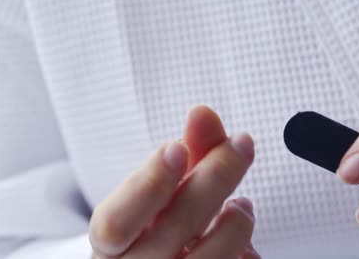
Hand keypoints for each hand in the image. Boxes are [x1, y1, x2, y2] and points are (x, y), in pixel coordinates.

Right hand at [89, 105, 259, 258]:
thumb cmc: (156, 234)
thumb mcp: (162, 196)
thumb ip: (186, 154)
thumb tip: (203, 114)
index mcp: (111, 245)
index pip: (117, 221)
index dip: (149, 183)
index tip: (177, 147)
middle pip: (176, 227)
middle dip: (215, 176)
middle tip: (241, 144)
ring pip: (213, 257)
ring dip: (238, 221)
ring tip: (241, 207)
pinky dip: (247, 252)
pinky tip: (242, 243)